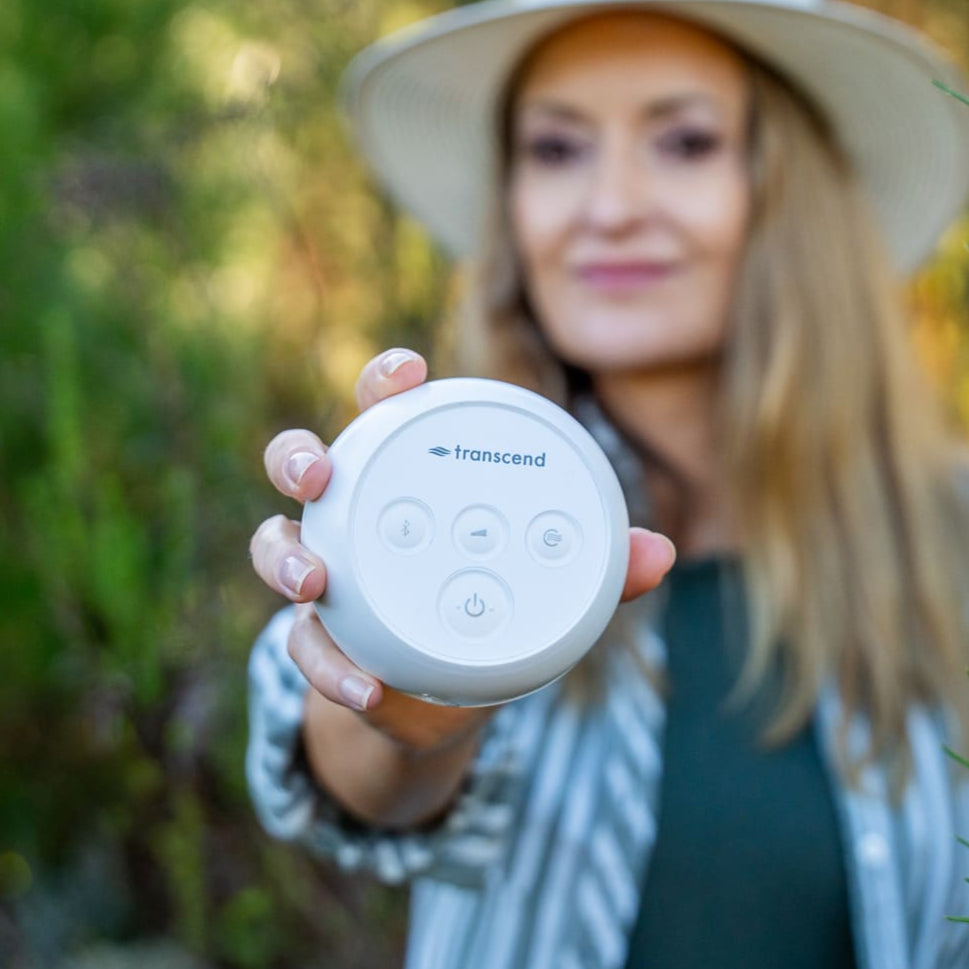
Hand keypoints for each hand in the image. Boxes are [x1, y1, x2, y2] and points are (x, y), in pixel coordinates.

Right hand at [249, 347, 675, 751]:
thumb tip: (661, 553)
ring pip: (275, 544)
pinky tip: (366, 687)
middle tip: (319, 472)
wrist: (446, 696)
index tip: (408, 372)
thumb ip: (596, 566)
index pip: (390, 414)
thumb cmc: (495, 609)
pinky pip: (304, 646)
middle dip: (300, 455)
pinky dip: (330, 666)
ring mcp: (329, 575)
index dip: (388, 380)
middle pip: (305, 463)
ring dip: (284, 558)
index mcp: (410, 480)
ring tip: (314, 583)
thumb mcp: (546, 583)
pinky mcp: (321, 640)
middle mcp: (357, 518)